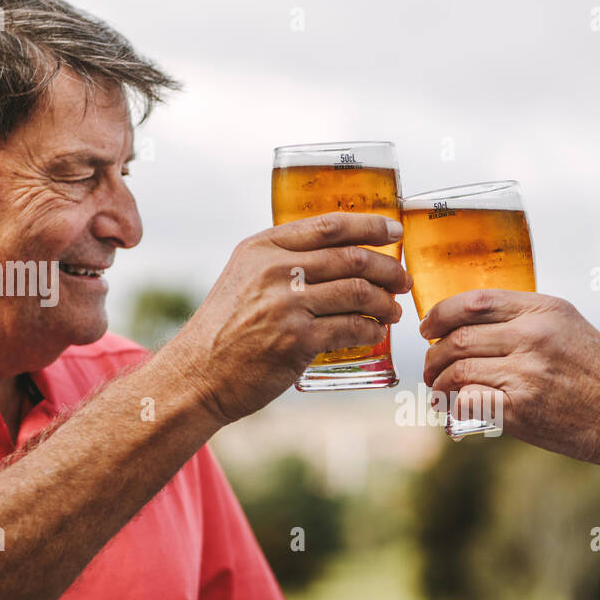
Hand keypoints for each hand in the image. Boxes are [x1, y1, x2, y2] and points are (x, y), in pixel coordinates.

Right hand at [167, 212, 410, 423]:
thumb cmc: (225, 330)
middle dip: (388, 268)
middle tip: (402, 280)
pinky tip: (374, 333)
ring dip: (385, 301)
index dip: (370, 225)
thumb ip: (282, 262)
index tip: (394, 231)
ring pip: (357, 292)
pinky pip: (351, 328)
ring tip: (393, 310)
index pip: (329, 225)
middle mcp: (275, 270)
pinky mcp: (297, 340)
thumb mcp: (244, 278)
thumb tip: (336, 257)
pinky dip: (370, 330)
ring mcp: (287, 304)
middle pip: (352, 258)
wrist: (197, 374)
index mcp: (263, 248)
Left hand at [420, 290, 599, 467]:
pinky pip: (468, 402)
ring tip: (438, 392)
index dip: (441, 314)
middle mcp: (533, 336)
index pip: (474, 301)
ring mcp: (526, 373)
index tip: (429, 328)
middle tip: (431, 367)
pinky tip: (452, 415)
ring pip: (457, 370)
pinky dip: (452, 409)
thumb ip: (525, 320)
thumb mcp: (569, 327)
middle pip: (459, 338)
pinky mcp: (521, 409)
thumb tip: (471, 326)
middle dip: (434, 355)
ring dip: (439, 384)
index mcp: (544, 310)